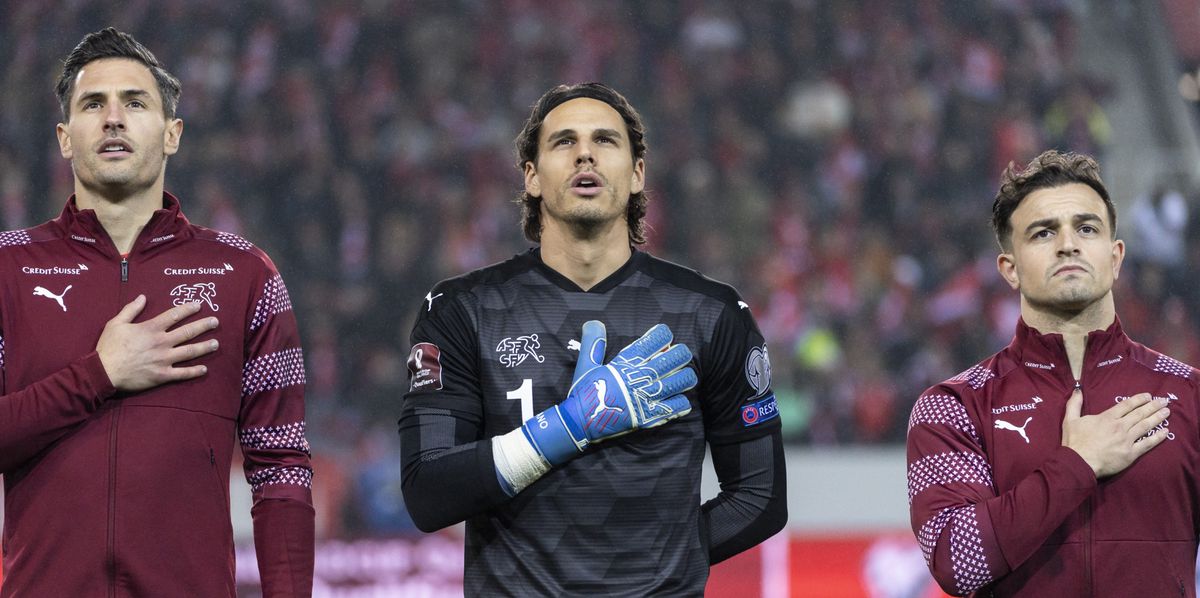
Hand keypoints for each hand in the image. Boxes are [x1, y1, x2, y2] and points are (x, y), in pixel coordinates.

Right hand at [96, 295, 219, 391]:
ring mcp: (164, 359)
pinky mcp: (162, 375)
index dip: (188, 308)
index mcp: (151, 328)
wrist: (103, 371)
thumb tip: (143, 296)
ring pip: (190, 351)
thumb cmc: (109, 347)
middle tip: (216, 322)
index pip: (175, 315)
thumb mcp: (116, 323)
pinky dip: (194, 371)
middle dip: (204, 325)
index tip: (199, 305)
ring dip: (205, 347)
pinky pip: (182, 373)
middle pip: (188, 332)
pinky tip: (204, 369)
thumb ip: (131, 309)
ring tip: (216, 343)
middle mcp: (161, 342)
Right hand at [523, 321, 697, 466]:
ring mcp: (647, 397)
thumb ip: (593, 343)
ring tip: (686, 376)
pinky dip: (682, 403)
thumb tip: (594, 322)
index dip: (663, 335)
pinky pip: (675, 407)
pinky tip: (681, 400)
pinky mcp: (650, 416)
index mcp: (626, 363)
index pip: (652, 342)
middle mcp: (639, 377)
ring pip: (679, 382)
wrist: (582, 422)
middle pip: (673, 359)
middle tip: (681, 355)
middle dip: (681, 354)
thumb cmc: (584, 392)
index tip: (666, 335)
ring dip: (686, 376)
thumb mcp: (586, 365)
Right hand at [1061, 389, 1169, 477]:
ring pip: (1146, 426)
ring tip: (1167, 411)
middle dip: (1153, 406)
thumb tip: (1078, 390)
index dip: (1139, 399)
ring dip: (1157, 417)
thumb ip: (1074, 404)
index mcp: (1107, 417)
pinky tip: (1165, 431)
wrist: (1079, 462)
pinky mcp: (1131, 453)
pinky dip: (1158, 437)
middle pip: (1139, 414)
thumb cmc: (1074, 442)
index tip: (1148, 395)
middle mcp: (1119, 426)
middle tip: (1164, 401)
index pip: (1127, 405)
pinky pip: (1147, 443)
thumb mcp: (1069, 420)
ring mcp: (1127, 440)